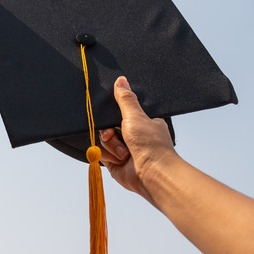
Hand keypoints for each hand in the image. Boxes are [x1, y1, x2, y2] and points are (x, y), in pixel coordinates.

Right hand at [99, 76, 178, 203]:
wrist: (152, 173)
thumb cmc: (151, 145)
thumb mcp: (136, 116)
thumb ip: (125, 99)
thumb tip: (121, 80)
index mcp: (142, 123)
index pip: (121, 114)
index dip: (113, 115)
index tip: (111, 115)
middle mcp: (134, 137)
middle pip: (108, 127)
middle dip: (110, 132)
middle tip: (113, 133)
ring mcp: (124, 151)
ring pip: (104, 141)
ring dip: (112, 146)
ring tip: (125, 153)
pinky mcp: (116, 164)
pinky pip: (101, 154)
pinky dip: (109, 156)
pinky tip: (121, 160)